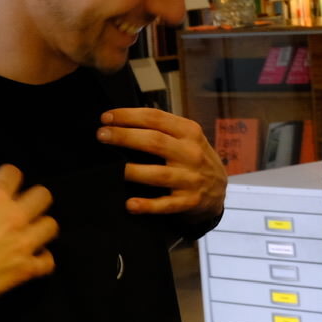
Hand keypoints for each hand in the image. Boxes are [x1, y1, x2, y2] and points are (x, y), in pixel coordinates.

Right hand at [0, 165, 55, 321]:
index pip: (13, 173)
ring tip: (29, 232)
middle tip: (21, 206)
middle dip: (33, 198)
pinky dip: (41, 259)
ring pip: (51, 225)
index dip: (7, 176)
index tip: (3, 182)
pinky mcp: (27, 269)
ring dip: (40, 226)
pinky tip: (31, 259)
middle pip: (43, 195)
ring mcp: (25, 244)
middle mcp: (16, 217)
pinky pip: (48, 261)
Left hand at [98, 107, 225, 217]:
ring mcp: (191, 179)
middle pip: (154, 142)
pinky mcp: (189, 202)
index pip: (155, 118)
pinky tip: (130, 204)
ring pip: (158, 174)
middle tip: (101, 135)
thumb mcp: (188, 137)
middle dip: (124, 137)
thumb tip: (122, 120)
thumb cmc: (194, 158)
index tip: (105, 117)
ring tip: (110, 169)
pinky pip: (165, 205)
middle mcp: (191, 153)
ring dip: (132, 171)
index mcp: (189, 132)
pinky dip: (147, 205)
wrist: (220, 191)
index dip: (128, 115)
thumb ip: (163, 128)